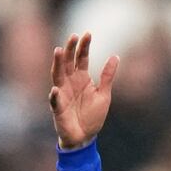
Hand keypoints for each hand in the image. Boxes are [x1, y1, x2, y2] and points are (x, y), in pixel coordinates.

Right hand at [49, 32, 119, 150]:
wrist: (85, 138)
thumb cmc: (93, 116)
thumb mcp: (104, 95)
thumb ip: (107, 76)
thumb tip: (116, 56)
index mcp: (81, 78)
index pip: (81, 58)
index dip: (84, 46)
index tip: (88, 33)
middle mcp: (69, 82)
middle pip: (68, 62)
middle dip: (70, 49)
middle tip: (73, 35)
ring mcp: (62, 94)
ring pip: (57, 75)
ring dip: (58, 63)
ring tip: (59, 51)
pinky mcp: (58, 108)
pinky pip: (55, 101)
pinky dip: (54, 95)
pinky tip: (55, 89)